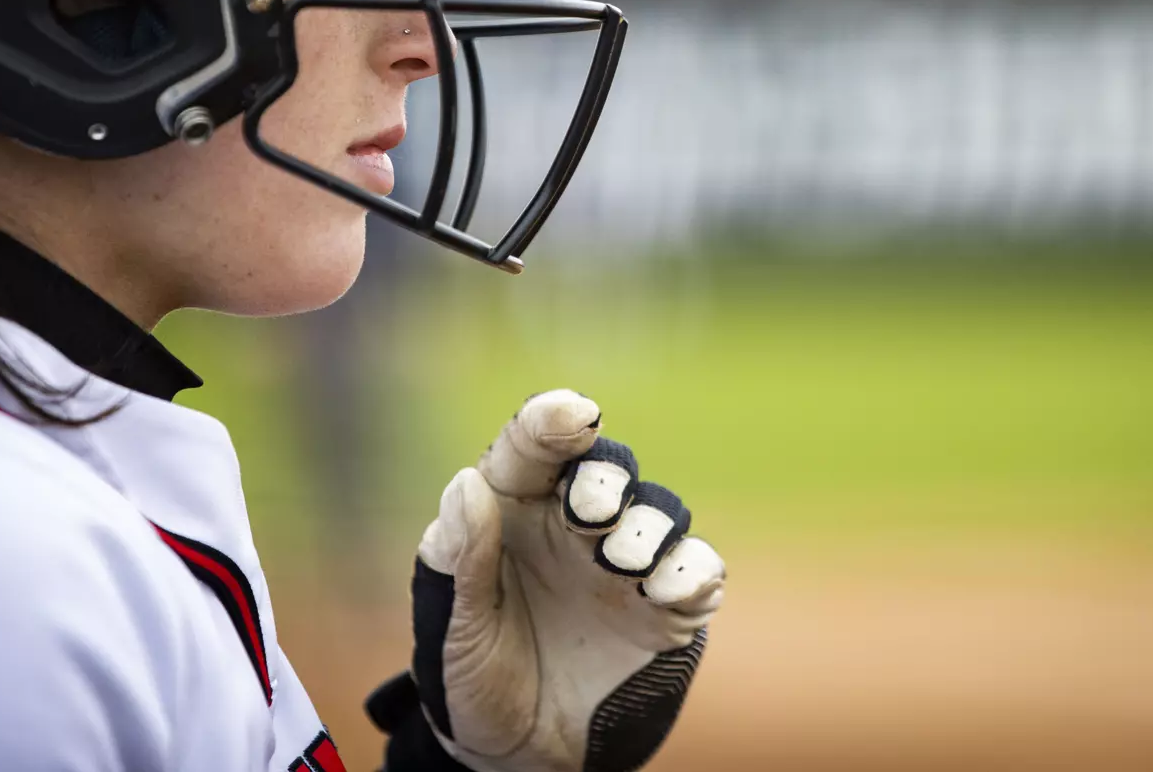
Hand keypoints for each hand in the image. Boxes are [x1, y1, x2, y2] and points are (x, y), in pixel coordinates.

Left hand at [408, 390, 724, 771]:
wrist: (516, 756)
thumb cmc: (471, 678)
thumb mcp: (453, 627)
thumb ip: (462, 559)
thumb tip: (468, 484)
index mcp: (514, 512)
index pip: (533, 447)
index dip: (553, 419)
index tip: (574, 415)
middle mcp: (574, 526)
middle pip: (608, 468)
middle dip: (606, 478)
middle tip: (589, 513)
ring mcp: (625, 565)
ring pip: (660, 510)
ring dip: (649, 525)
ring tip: (622, 562)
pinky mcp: (668, 608)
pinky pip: (699, 569)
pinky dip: (693, 570)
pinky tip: (664, 589)